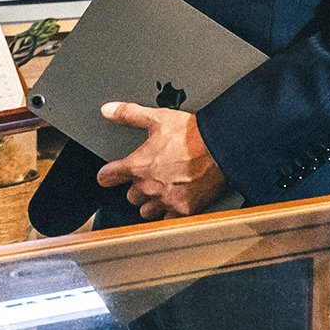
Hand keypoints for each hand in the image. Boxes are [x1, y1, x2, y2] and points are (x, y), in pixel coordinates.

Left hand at [94, 102, 225, 219]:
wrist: (222, 148)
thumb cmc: (193, 135)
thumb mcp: (159, 118)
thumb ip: (130, 114)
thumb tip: (109, 110)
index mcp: (137, 166)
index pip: (107, 177)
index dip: (108, 174)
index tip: (111, 175)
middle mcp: (148, 186)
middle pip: (131, 196)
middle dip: (138, 188)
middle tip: (151, 178)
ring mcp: (166, 200)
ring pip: (147, 211)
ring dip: (152, 203)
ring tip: (163, 192)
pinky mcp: (183, 210)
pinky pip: (168, 219)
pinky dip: (171, 212)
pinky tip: (178, 201)